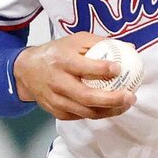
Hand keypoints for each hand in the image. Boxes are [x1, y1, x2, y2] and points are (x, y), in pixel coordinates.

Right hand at [12, 35, 135, 120]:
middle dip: (111, 99)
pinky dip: (98, 114)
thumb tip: (130, 48)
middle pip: (86, 96)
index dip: (102, 69)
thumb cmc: (56, 53)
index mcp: (62, 61)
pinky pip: (81, 116)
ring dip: (110, 111)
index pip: (83, 67)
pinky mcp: (56, 111)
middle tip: (130, 96)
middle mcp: (58, 82)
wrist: (27, 70)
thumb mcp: (76, 41)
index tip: (119, 69)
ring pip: (86, 112)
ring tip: (126, 104)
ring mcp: (56, 100)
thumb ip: (101, 43)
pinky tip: (112, 108)